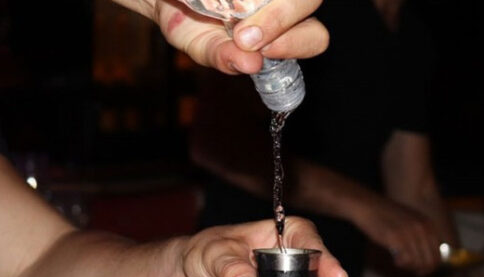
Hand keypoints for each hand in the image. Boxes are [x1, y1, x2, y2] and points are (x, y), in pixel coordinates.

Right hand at [115, 0, 328, 73]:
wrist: (170, 0)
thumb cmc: (192, 26)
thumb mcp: (203, 47)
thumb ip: (224, 57)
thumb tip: (250, 63)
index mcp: (284, 33)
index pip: (313, 38)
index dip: (295, 42)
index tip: (262, 49)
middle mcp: (287, 6)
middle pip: (309, 2)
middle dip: (280, 17)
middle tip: (244, 32)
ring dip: (274, 5)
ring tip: (235, 7)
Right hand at [355, 196, 441, 275]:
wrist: (367, 205)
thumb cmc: (386, 215)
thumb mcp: (411, 220)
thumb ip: (422, 235)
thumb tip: (427, 258)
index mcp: (428, 224)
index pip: (438, 254)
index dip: (431, 266)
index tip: (420, 269)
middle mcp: (421, 228)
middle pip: (430, 261)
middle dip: (421, 270)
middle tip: (411, 270)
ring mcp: (409, 233)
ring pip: (418, 263)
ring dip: (409, 267)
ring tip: (400, 262)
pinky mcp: (395, 238)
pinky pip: (404, 260)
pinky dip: (400, 263)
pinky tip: (394, 259)